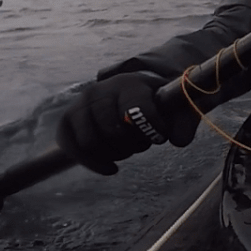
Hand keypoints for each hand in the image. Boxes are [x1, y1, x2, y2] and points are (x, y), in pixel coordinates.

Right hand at [56, 72, 198, 175]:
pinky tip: (111, 167)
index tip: (160, 136)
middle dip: (132, 145)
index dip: (151, 130)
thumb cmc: (155, 103)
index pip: (136, 110)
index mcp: (129, 83)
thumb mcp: (174, 108)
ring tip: (127, 148)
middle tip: (142, 142)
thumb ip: (183, 122)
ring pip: (91, 142)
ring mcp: (81, 103)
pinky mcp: (67, 120)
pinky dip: (93, 163)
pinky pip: (72, 148)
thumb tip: (178, 141)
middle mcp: (101, 89)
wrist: (132, 92)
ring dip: (114, 154)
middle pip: (113, 132)